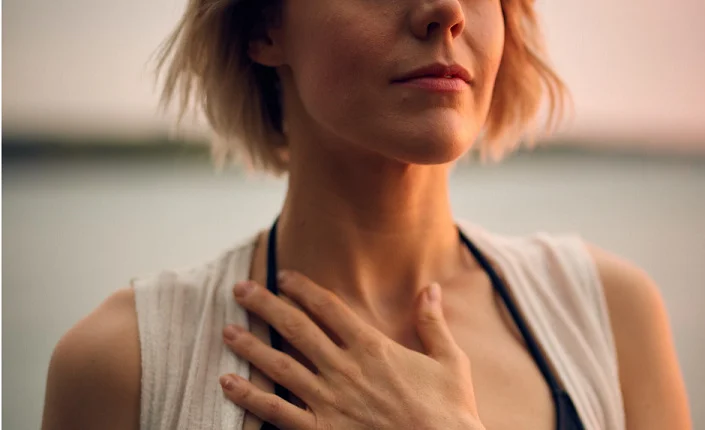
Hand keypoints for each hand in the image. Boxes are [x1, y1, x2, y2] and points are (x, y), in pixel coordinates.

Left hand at [220, 271, 484, 429]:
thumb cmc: (449, 411)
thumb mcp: (449, 361)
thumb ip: (433, 322)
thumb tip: (430, 287)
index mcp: (372, 348)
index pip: (328, 308)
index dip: (302, 289)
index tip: (282, 276)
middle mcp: (344, 369)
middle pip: (296, 329)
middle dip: (266, 306)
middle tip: (241, 290)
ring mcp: (329, 401)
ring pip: (280, 366)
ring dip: (251, 346)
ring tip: (227, 331)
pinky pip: (277, 411)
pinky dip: (250, 397)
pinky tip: (227, 383)